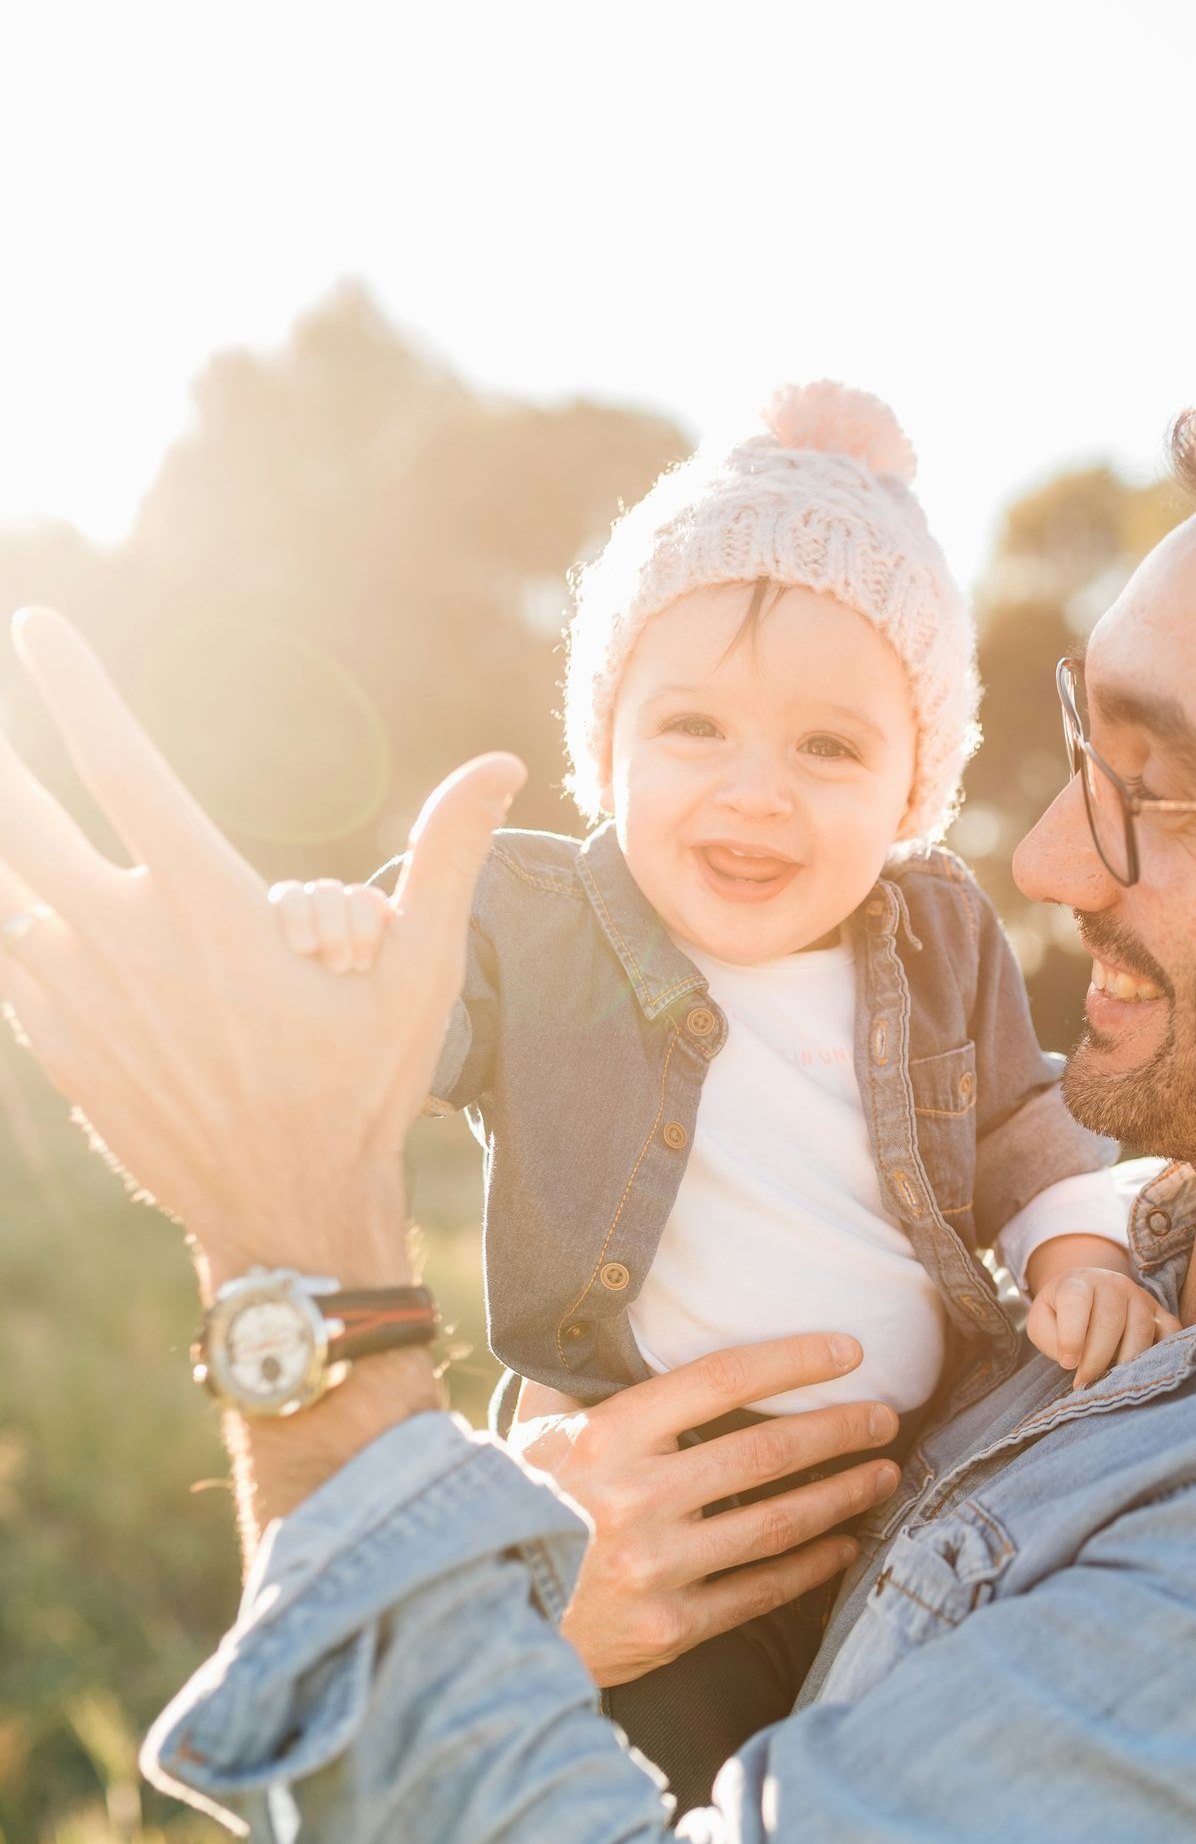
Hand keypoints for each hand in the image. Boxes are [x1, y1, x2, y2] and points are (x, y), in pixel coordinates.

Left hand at [0, 607, 521, 1286]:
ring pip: (1, 890)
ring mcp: (77, 999)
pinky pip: (6, 958)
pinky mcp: (57, 1045)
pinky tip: (12, 901)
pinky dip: (4, 917)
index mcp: (209, 910)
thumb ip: (447, 859)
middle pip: (19, 820)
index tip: (36, 626)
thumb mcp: (420, 975)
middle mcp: (125, 945)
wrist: (285, 1217)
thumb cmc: (362, 1090)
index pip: (121, 766)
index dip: (73, 688)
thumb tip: (497, 765)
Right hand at [511, 1336, 901, 1687]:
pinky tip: (844, 1545)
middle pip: (766, 1452)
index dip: (794, 1361)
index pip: (721, 1380)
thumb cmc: (507, 1513)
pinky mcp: (668, 1628)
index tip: (848, 1351)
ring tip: (884, 1474)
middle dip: (839, 1430)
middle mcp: (636, 1499)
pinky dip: (810, 1567)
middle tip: (885, 1416)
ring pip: (776, 1523)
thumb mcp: (527, 1437)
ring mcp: (655, 1568)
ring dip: (842, 1496)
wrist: (474, 1624)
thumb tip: (598, 1318)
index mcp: (604, 1438)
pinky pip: (759, 1592)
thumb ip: (569, 1383)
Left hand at [1026, 1261, 1178, 1388]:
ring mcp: (1140, 1297)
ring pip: (1141, 1330)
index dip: (1072, 1336)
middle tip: (1084, 1383)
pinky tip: (1144, 1372)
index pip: (1077, 1302)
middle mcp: (1113, 1284)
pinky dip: (1162, 1353)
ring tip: (1108, 1382)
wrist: (1087, 1291)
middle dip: (1096, 1359)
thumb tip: (1073, 1360)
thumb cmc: (1060, 1313)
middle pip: (1111, 1322)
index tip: (1067, 1364)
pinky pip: (1171, 1332)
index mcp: (1078, 1282)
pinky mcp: (1160, 1312)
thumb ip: (1048, 1336)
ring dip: (1125, 1362)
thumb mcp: (1040, 1320)